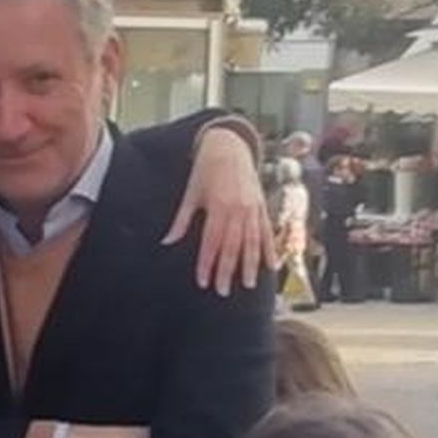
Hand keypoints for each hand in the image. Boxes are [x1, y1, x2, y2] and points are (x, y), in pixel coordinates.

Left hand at [163, 125, 273, 293]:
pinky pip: (266, 231)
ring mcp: (252, 208)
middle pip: (232, 247)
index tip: (203, 282)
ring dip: (251, 265)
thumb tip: (167, 241)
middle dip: (227, 271)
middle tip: (223, 291)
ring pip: (252, 242)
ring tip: (249, 284)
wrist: (229, 146)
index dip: (206, 264)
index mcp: (218, 206)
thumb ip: (181, 220)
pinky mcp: (262, 206)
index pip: (211, 243)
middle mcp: (238, 209)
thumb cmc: (206, 171)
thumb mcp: (191, 194)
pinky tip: (271, 265)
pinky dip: (268, 248)